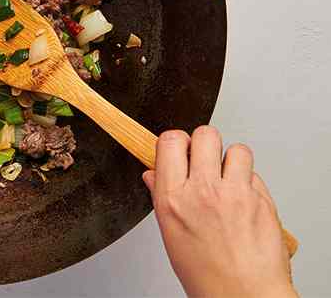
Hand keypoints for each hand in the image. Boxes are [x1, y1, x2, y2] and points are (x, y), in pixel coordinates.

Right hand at [144, 126, 294, 297]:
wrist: (245, 297)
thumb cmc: (208, 276)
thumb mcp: (171, 235)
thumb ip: (163, 197)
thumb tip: (154, 175)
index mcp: (173, 199)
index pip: (170, 141)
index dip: (176, 141)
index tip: (179, 149)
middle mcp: (203, 191)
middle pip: (205, 135)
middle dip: (205, 143)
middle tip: (205, 159)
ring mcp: (235, 194)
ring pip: (237, 149)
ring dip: (233, 160)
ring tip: (229, 178)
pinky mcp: (262, 201)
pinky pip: (256, 176)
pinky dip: (250, 184)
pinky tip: (244, 201)